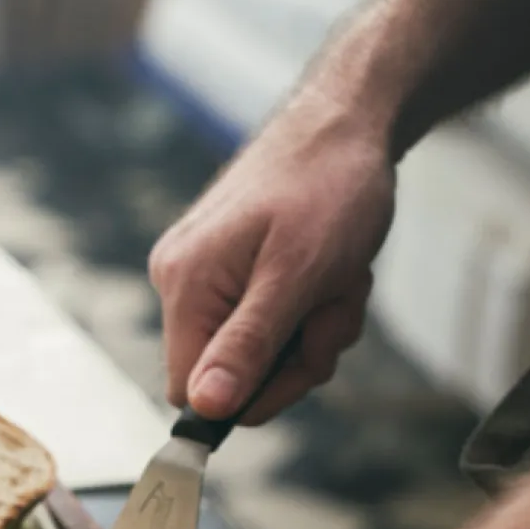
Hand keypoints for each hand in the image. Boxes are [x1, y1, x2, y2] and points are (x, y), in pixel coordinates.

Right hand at [149, 85, 395, 424]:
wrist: (348, 120)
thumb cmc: (329, 187)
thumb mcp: (297, 276)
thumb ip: (248, 345)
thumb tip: (203, 408)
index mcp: (185, 285)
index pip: (193, 394)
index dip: (252, 394)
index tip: (302, 358)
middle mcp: (181, 282)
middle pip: (232, 379)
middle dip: (295, 356)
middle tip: (331, 309)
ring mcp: (207, 276)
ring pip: (261, 353)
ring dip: (315, 330)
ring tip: (338, 279)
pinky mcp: (232, 269)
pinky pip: (270, 322)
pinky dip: (312, 309)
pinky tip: (332, 271)